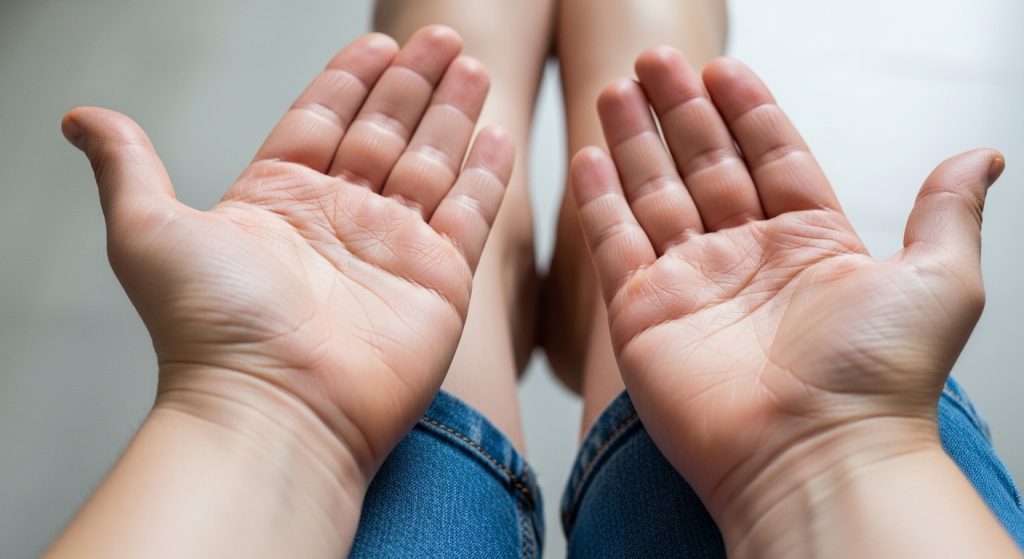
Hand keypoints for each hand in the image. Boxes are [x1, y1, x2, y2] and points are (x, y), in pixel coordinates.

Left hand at [62, 26, 511, 484]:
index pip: (324, 118)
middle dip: (414, 83)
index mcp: (279, 200)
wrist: (274, 407)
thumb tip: (80, 118)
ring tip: (472, 69)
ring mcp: (393, 249)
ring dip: (454, 115)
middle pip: (385, 131)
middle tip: (441, 37)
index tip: (380, 44)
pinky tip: (497, 136)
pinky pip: (470, 214)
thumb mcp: (149, 229)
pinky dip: (486, 175)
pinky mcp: (439, 280)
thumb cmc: (211, 330)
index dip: (352, 78)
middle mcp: (339, 219)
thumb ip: (129, 165)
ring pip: (432, 163)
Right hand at [571, 47, 1003, 525]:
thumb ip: (947, 211)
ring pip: (654, 194)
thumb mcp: (939, 280)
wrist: (813, 456)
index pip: (772, 157)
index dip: (748, 111)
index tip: (724, 70)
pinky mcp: (642, 314)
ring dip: (634, 140)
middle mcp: (747, 261)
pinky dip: (598, 199)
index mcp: (812, 246)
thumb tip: (980, 158)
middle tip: (655, 60)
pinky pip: (614, 242)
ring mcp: (691, 285)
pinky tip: (588, 157)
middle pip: (705, 165)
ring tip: (617, 88)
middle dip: (680, 109)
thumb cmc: (879, 381)